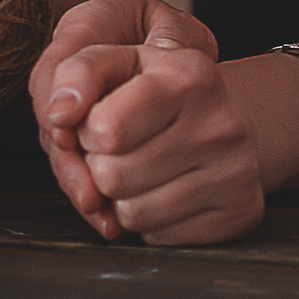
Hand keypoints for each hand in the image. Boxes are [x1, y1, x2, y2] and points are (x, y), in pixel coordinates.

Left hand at [29, 0, 264, 245]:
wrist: (220, 119)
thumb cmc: (154, 90)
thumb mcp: (116, 61)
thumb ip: (76, 75)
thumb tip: (57, 115)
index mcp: (188, 73)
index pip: (104, 128)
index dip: (87, 132)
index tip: (99, 122)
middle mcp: (221, 123)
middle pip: (112, 177)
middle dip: (100, 166)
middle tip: (120, 150)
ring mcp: (237, 171)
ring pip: (134, 214)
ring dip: (121, 198)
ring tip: (138, 170)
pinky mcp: (241, 212)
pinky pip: (161, 238)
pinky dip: (150, 221)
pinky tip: (163, 191)